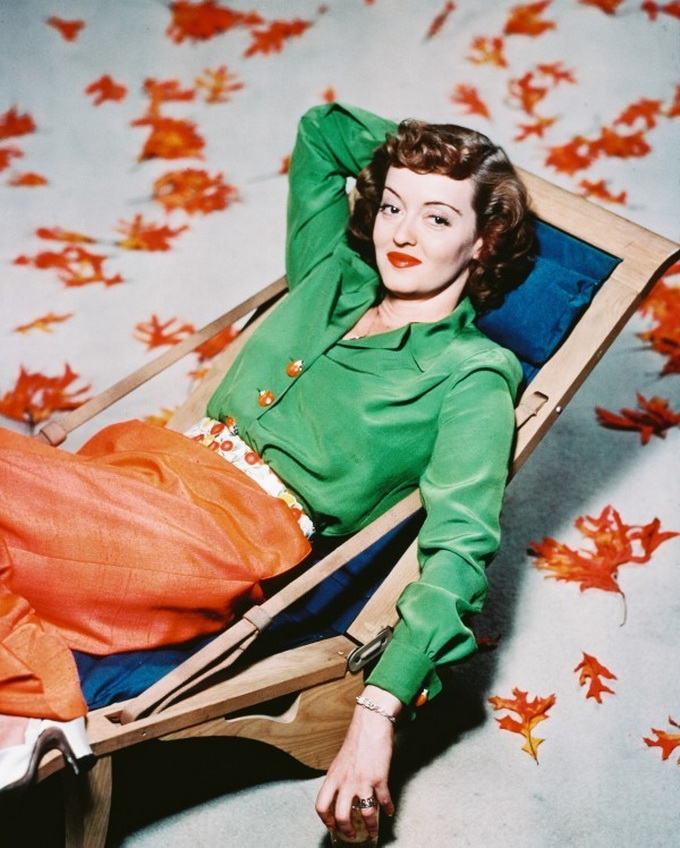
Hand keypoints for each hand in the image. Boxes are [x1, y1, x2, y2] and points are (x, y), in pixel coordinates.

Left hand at [315, 685, 401, 839]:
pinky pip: (383, 801)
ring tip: (373, 831)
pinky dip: (388, 809)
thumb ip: (340, 777)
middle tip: (352, 835)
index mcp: (333, 776)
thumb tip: (342, 793)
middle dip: (346, 830)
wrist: (371, 723)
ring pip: (364, 814)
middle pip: (340, 815)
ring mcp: (362, 781)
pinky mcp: (379, 778)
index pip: (321, 805)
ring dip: (370, 826)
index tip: (331, 826)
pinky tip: (390, 811)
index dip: (325, 820)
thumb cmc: (357, 739)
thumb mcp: (341, 760)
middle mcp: (346, 781)